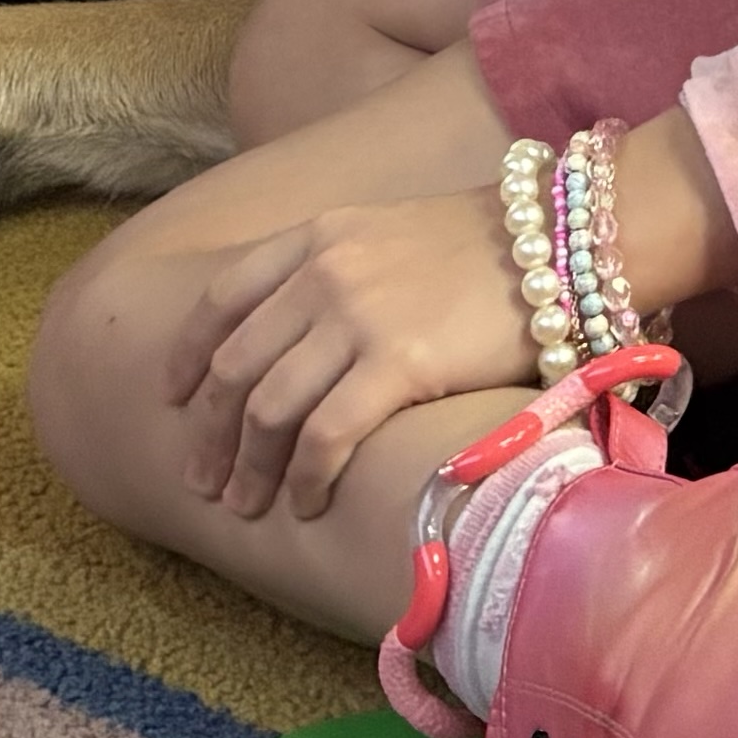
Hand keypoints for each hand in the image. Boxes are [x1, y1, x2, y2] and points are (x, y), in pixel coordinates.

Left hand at [167, 185, 541, 522]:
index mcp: (318, 237)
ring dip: (248, 467)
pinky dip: (305, 477)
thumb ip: (339, 270)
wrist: (564, 238)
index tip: (172, 396)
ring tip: (244, 505)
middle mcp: (324, 272)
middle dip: (208, 432)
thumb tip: (303, 336)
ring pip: (269, 410)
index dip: (187, 355)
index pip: (221, 300)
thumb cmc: (490, 247)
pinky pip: (325, 435)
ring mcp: (357, 317)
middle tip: (200, 479)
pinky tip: (305, 503)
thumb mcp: (392, 233)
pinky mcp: (398, 363)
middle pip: (235, 367)